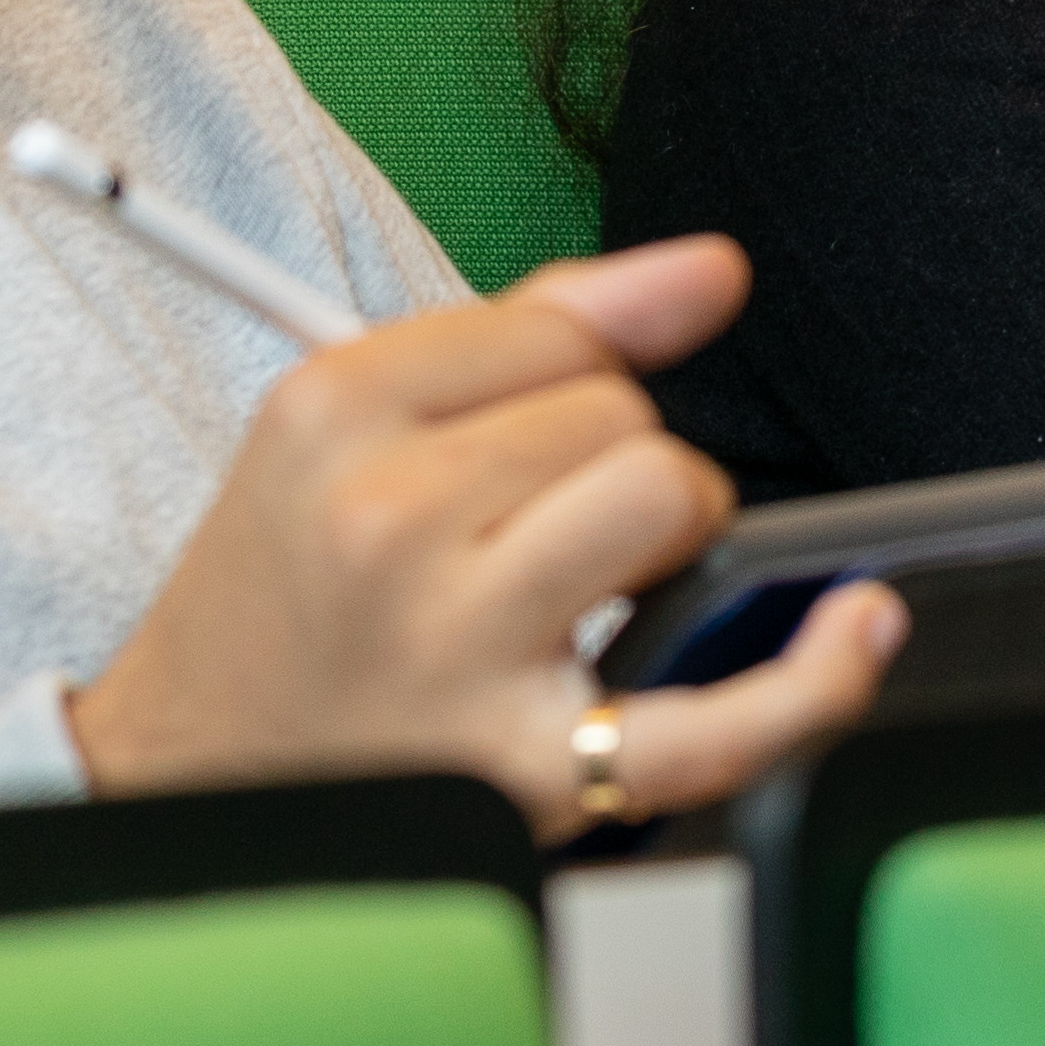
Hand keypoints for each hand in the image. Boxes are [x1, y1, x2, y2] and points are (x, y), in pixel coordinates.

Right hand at [67, 231, 901, 837]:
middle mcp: (389, 520)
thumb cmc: (286, 600)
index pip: (561, 328)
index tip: (523, 440)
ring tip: (580, 591)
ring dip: (664, 539)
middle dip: (610, 463)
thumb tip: (715, 269)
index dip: (571, 380)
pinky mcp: (524, 776)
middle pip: (621, 414)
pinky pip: (715, 721)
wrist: (187, 775)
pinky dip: (810, 680)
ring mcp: (460, 650)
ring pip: (668, 501)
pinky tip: (857, 627)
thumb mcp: (351, 422)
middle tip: (519, 540)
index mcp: (333, 409)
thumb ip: (540, 323)